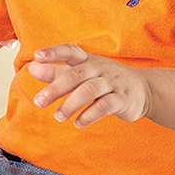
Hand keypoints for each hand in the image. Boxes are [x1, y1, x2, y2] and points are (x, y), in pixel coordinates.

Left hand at [28, 44, 152, 127]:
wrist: (143, 89)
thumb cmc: (103, 79)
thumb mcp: (80, 73)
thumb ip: (56, 72)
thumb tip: (31, 68)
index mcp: (87, 60)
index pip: (70, 51)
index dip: (54, 52)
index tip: (37, 57)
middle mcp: (99, 68)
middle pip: (76, 75)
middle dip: (55, 88)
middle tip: (38, 102)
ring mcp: (112, 82)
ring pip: (90, 90)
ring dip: (71, 104)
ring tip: (58, 117)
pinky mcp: (122, 99)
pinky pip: (105, 105)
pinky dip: (90, 115)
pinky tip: (78, 123)